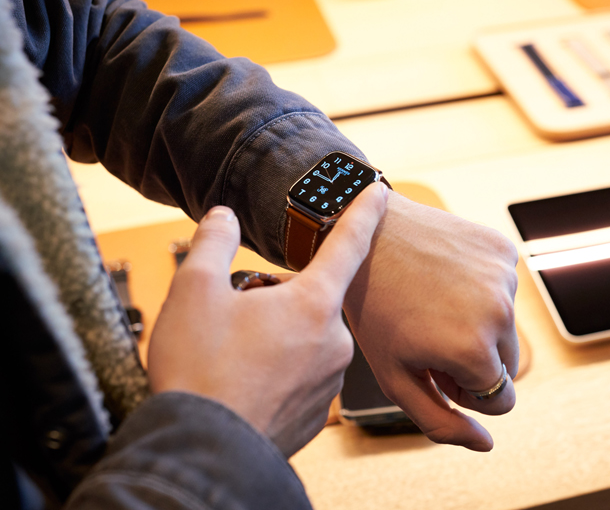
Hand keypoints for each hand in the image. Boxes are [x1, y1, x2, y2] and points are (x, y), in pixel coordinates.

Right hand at [147, 182, 388, 456]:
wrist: (203, 453)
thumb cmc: (200, 374)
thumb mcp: (194, 290)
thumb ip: (213, 243)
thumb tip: (223, 218)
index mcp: (313, 303)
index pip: (348, 243)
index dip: (362, 212)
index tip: (378, 192)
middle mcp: (334, 342)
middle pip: (311, 299)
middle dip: (278, 300)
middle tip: (234, 319)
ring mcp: (328, 381)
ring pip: (305, 340)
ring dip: (276, 338)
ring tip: (233, 357)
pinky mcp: (316, 414)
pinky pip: (301, 377)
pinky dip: (277, 373)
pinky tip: (244, 383)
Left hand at [343, 192, 518, 451]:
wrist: (366, 233)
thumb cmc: (373, 309)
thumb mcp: (395, 376)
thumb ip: (440, 422)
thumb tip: (486, 444)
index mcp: (474, 350)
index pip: (500, 402)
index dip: (464, 391)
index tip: (434, 368)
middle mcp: (500, 313)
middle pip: (508, 366)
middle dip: (476, 361)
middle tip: (431, 338)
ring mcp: (505, 277)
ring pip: (507, 326)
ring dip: (480, 325)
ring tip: (433, 305)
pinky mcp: (503, 250)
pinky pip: (505, 289)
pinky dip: (482, 290)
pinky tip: (444, 278)